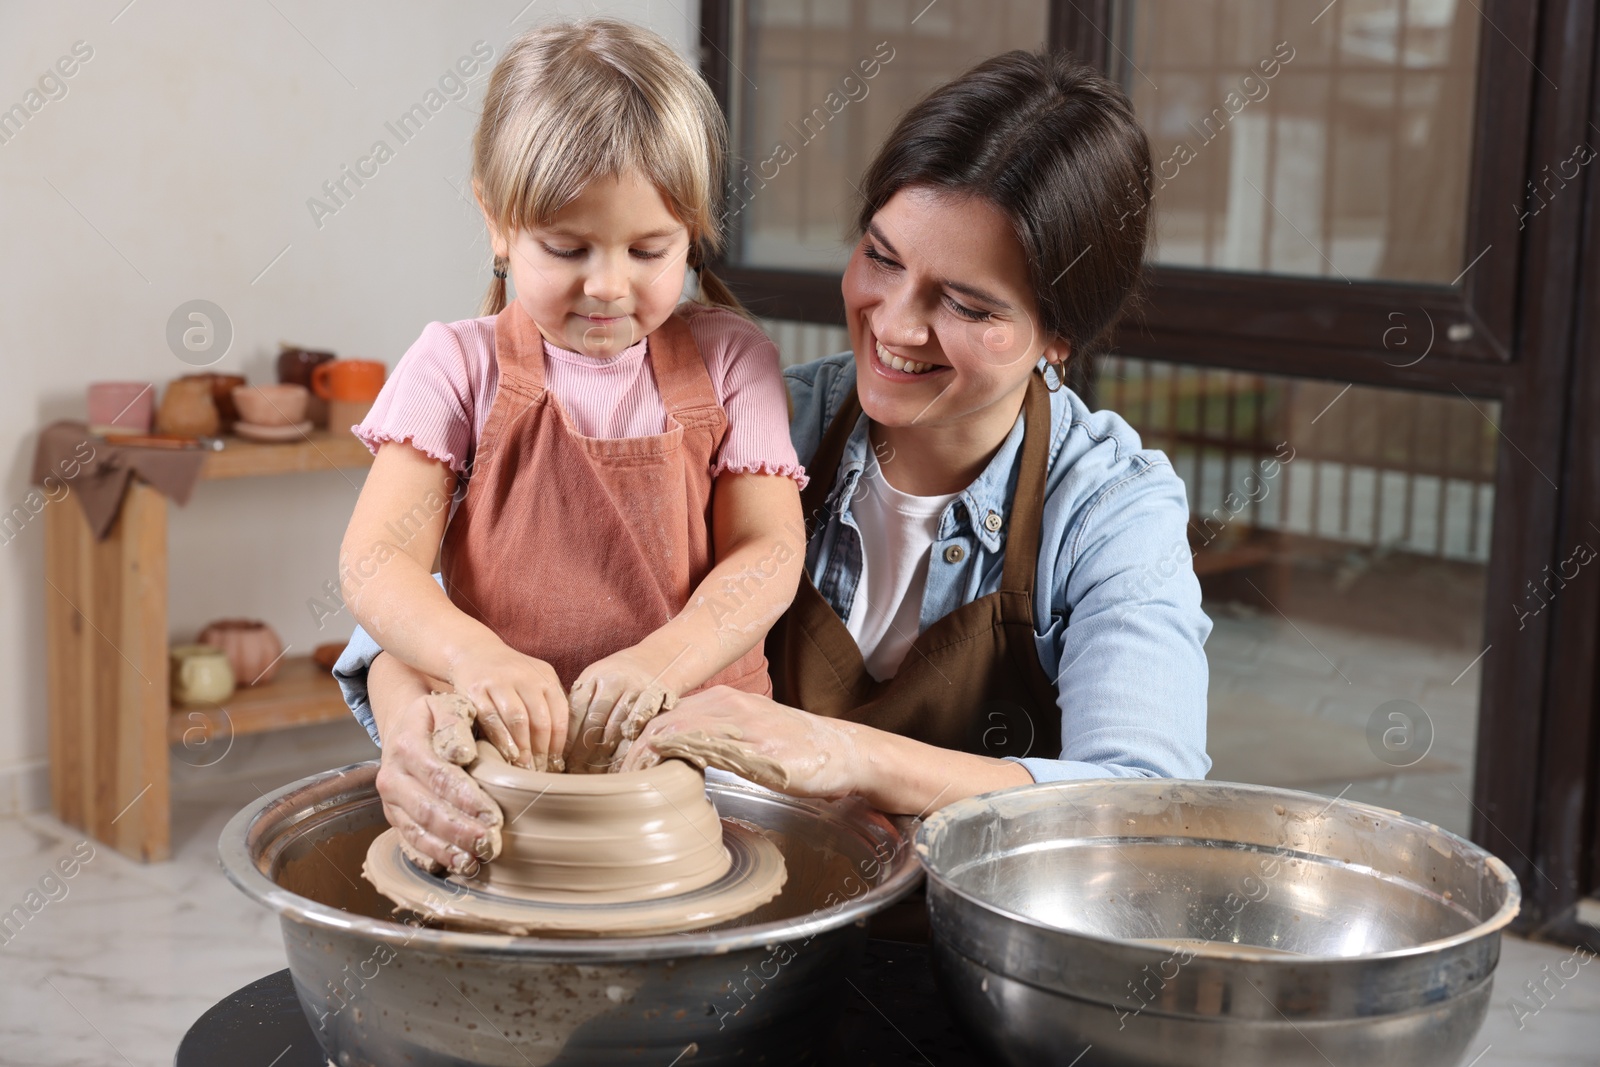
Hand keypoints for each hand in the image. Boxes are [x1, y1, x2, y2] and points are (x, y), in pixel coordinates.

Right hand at [374, 691, 504, 874]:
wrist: (404, 729)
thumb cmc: (436, 718)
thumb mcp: (447, 705)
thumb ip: (455, 723)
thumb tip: (463, 754)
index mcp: (406, 745)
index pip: (440, 777)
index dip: (467, 799)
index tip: (495, 815)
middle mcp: (392, 776)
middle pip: (427, 810)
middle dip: (461, 831)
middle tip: (491, 844)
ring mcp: (390, 801)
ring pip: (417, 831)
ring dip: (448, 850)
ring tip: (476, 862)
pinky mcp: (394, 818)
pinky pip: (410, 842)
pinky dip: (432, 857)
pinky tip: (455, 866)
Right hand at [447, 638, 567, 770]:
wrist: (474, 652)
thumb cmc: (510, 676)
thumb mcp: (535, 681)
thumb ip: (549, 704)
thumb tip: (560, 748)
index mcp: (545, 677)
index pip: (560, 713)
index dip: (558, 742)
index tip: (556, 762)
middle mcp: (525, 677)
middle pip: (540, 719)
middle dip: (541, 749)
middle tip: (540, 769)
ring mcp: (500, 682)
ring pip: (518, 719)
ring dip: (523, 747)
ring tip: (525, 766)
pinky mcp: (477, 690)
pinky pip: (492, 719)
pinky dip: (501, 739)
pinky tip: (508, 754)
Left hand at [565, 645, 681, 772]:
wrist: (661, 656)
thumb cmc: (623, 673)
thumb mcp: (598, 676)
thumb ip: (582, 698)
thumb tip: (562, 734)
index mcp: (594, 674)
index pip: (576, 710)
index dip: (568, 736)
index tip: (563, 755)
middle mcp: (614, 680)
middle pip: (594, 722)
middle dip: (583, 750)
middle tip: (576, 769)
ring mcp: (635, 689)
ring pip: (614, 728)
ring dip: (603, 753)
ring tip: (594, 770)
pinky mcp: (654, 699)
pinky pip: (637, 727)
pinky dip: (627, 745)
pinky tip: (618, 759)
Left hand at [619, 686, 862, 797]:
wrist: (845, 751)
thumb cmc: (796, 748)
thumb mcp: (748, 734)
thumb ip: (713, 738)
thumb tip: (675, 756)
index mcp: (723, 700)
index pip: (663, 715)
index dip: (634, 742)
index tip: (620, 770)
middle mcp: (729, 705)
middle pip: (661, 723)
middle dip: (630, 754)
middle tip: (614, 785)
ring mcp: (743, 725)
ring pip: (676, 733)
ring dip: (645, 761)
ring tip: (628, 788)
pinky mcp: (758, 749)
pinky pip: (707, 750)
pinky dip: (677, 763)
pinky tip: (663, 782)